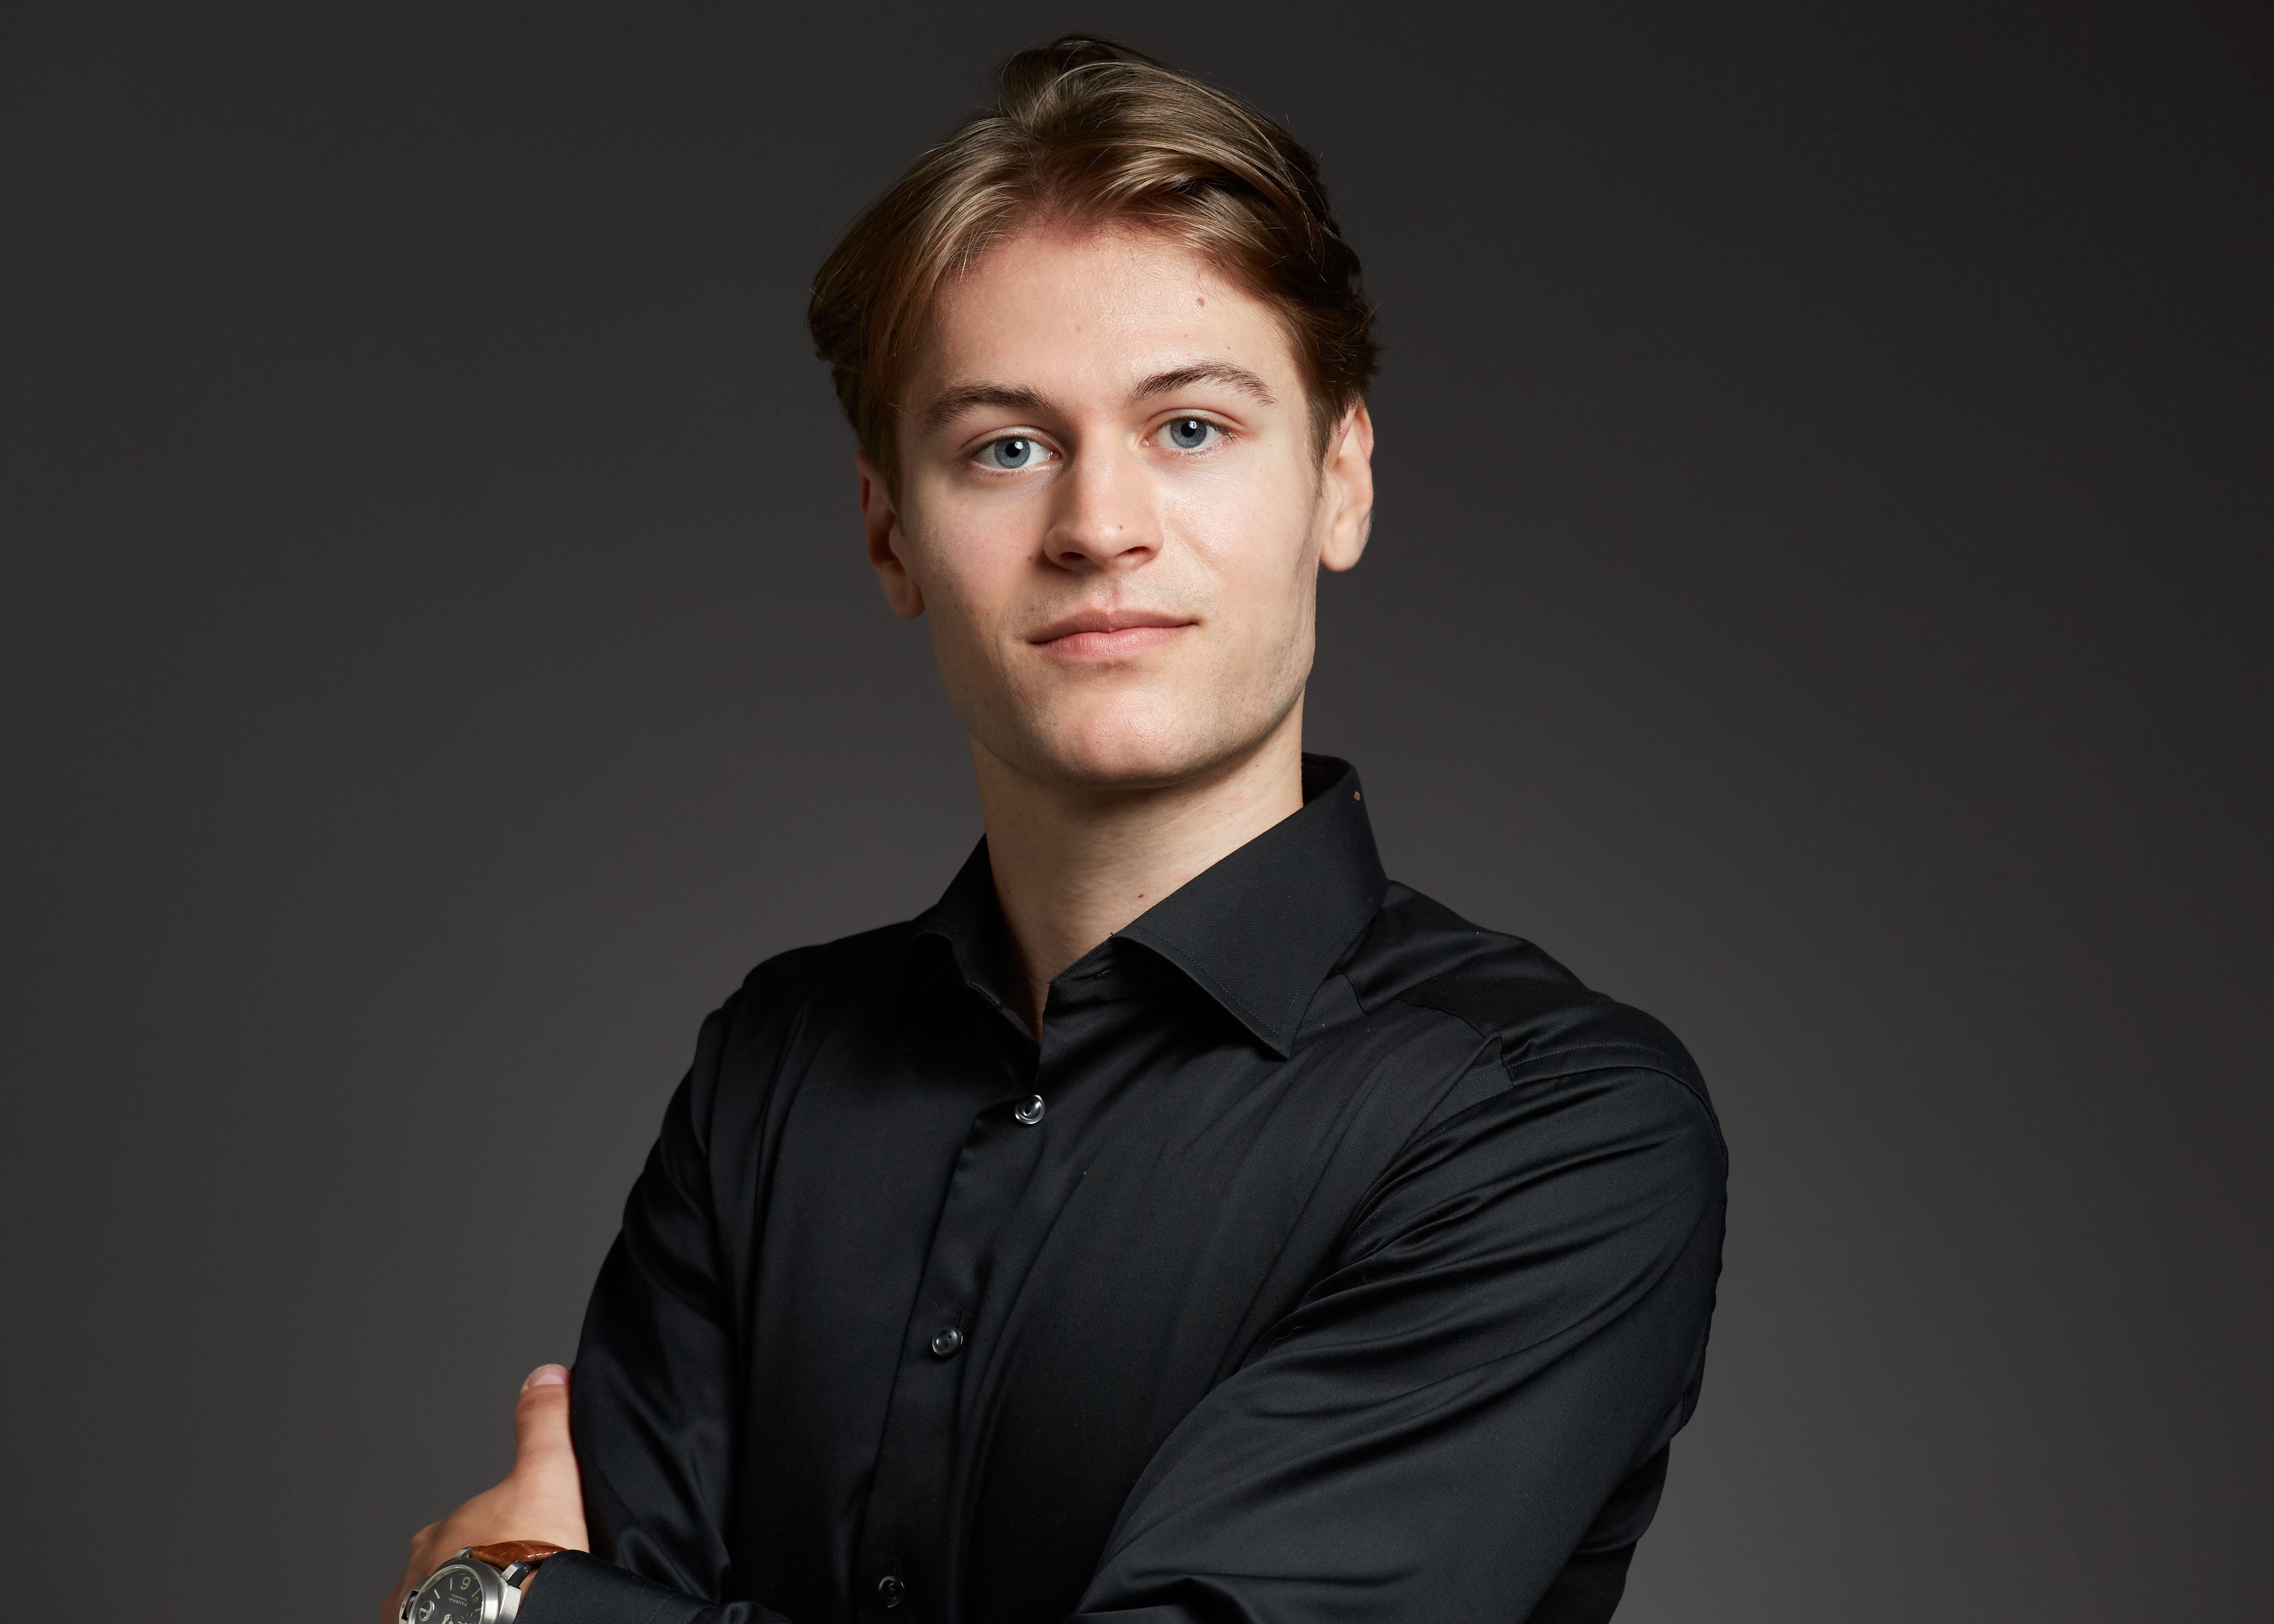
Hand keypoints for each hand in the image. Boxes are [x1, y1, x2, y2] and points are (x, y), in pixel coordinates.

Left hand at [383, 1365, 590, 1622]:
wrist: (515, 1620)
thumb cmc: (526, 1559)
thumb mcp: (546, 1476)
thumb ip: (543, 1426)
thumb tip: (545, 1376)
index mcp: (441, 1532)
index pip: (467, 1526)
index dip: (496, 1531)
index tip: (522, 1542)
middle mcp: (417, 1574)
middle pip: (449, 1567)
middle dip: (476, 1570)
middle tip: (516, 1580)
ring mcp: (415, 1614)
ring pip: (442, 1603)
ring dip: (465, 1604)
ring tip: (506, 1606)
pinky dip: (460, 1620)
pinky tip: (495, 1619)